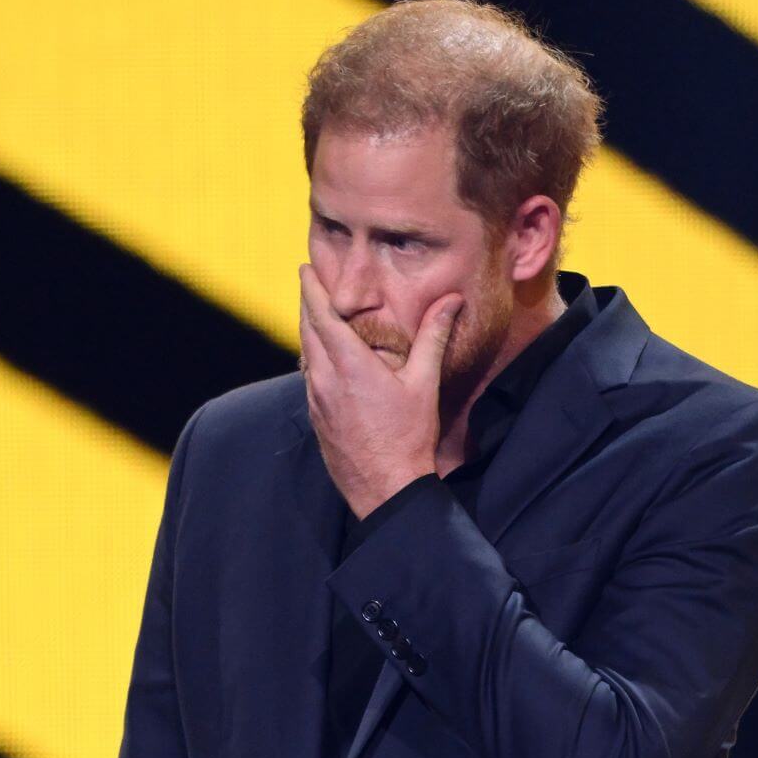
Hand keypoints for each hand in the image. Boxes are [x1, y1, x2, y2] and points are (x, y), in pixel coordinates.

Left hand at [298, 263, 462, 519]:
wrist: (386, 489)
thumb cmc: (409, 437)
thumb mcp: (424, 384)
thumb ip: (433, 337)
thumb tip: (451, 300)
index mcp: (350, 366)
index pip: (322, 316)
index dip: (313, 289)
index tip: (306, 269)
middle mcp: (325, 380)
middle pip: (307, 331)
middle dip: (308, 304)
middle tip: (310, 283)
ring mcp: (316, 401)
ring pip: (305, 355)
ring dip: (309, 332)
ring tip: (317, 315)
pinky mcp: (316, 419)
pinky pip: (309, 378)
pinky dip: (313, 359)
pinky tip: (324, 360)